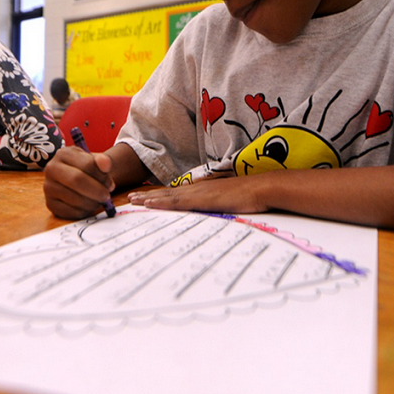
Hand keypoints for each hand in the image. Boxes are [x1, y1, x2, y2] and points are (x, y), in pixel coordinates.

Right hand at [43, 146, 115, 218]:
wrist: (74, 178)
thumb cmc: (85, 169)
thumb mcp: (93, 160)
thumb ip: (102, 161)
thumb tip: (106, 163)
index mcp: (63, 154)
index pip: (86, 165)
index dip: (102, 176)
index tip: (110, 183)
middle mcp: (51, 169)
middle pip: (77, 180)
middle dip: (97, 190)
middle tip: (107, 195)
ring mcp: (48, 188)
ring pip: (75, 199)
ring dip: (93, 202)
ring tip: (98, 200)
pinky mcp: (50, 204)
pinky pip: (71, 212)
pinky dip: (85, 211)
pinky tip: (88, 205)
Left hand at [128, 176, 268, 214]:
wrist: (262, 188)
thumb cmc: (251, 194)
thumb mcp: (231, 198)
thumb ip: (220, 201)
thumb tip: (214, 205)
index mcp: (205, 189)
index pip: (179, 193)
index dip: (162, 195)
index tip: (147, 198)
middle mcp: (198, 189)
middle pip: (169, 193)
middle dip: (149, 196)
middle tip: (131, 199)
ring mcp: (199, 193)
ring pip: (169, 196)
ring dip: (150, 199)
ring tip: (134, 201)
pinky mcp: (202, 200)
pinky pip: (177, 202)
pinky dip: (162, 203)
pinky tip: (151, 204)